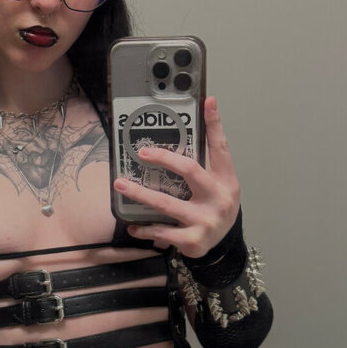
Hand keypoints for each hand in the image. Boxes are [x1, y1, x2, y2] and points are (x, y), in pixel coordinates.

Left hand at [113, 96, 239, 257]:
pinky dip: (144, 228)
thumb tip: (176, 140)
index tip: (208, 101)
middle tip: (142, 151)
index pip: (220, 147)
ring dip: (140, 193)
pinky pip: (162, 231)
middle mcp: (219, 198)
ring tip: (120, 185)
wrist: (224, 246)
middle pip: (190, 170)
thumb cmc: (214, 209)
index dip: (214, 124)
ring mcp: (206, 220)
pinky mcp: (193, 240)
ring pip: (166, 203)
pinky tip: (132, 224)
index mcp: (226, 181)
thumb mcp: (217, 186)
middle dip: (164, 158)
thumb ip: (202, 166)